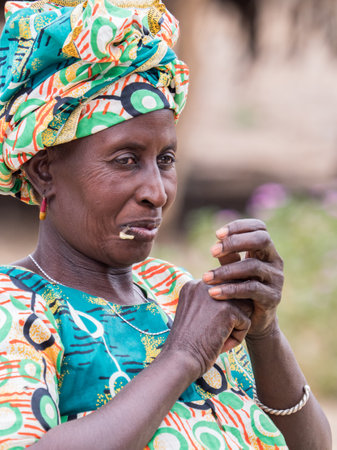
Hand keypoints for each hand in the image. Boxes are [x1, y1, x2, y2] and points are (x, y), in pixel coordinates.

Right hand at [163, 280, 251, 377]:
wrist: (180, 359)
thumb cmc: (187, 344)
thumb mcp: (194, 315)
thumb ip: (209, 304)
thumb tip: (240, 300)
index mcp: (193, 285)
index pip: (222, 293)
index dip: (219, 314)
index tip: (203, 328)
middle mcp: (204, 285)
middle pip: (234, 298)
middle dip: (229, 318)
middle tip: (212, 334)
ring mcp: (216, 296)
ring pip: (243, 309)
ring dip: (234, 327)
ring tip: (217, 338)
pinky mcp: (228, 309)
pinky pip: (246, 322)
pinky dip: (237, 338)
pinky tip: (220, 344)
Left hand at [202, 219, 283, 338]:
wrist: (253, 321)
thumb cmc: (240, 291)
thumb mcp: (232, 271)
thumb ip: (228, 256)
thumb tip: (218, 239)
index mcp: (265, 250)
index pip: (259, 227)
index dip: (239, 226)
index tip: (217, 234)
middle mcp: (275, 260)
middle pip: (262, 239)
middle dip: (235, 242)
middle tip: (212, 251)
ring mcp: (276, 279)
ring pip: (253, 266)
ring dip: (226, 270)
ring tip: (205, 277)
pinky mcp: (272, 298)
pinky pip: (251, 289)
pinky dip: (230, 290)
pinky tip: (213, 293)